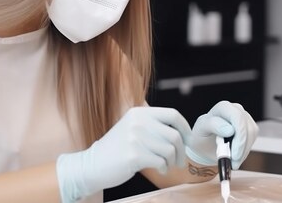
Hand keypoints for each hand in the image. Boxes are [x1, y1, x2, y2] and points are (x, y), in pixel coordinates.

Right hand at [56, 107, 191, 201]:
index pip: (173, 114)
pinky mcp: (133, 155)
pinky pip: (161, 161)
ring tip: (167, 166)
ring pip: (170, 150)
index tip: (188, 141)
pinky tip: (160, 169)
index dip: (185, 128)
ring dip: (172, 161)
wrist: (93, 164)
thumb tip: (183, 133)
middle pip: (174, 135)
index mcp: (139, 112)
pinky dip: (164, 168)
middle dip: (182, 151)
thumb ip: (153, 125)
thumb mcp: (132, 128)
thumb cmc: (117, 149)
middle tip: (180, 161)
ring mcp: (135, 138)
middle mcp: (138, 122)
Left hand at [186, 101, 257, 168]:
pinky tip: (235, 157)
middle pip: (246, 126)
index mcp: (222, 108)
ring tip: (232, 161)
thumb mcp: (200, 130)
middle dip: (241, 146)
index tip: (233, 151)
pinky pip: (252, 140)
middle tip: (234, 161)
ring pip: (251, 134)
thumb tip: (230, 130)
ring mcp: (244, 118)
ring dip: (243, 151)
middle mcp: (235, 110)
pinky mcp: (250, 128)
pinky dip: (245, 151)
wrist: (205, 145)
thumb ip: (213, 125)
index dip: (238, 133)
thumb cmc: (201, 136)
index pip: (236, 115)